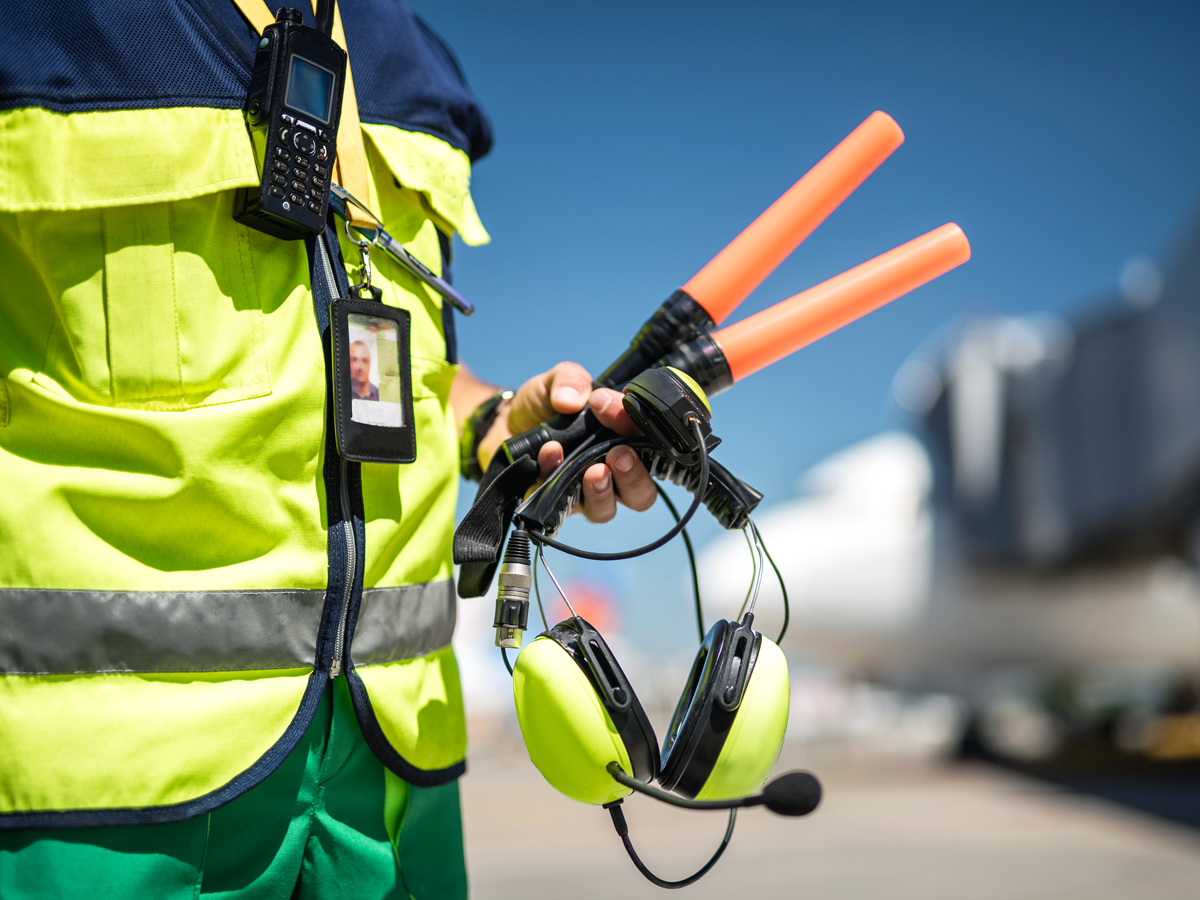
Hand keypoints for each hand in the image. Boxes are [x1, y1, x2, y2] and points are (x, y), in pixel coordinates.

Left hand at [477, 362, 656, 522]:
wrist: (501, 424)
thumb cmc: (541, 405)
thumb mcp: (559, 380)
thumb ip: (570, 379)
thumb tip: (572, 399)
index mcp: (622, 441)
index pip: (646, 443)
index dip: (637, 428)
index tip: (609, 407)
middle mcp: (610, 473)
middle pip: (640, 494)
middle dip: (634, 477)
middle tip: (619, 454)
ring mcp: (582, 494)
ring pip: (606, 509)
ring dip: (602, 491)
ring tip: (594, 471)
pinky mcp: (553, 505)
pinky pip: (560, 505)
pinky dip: (555, 478)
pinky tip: (549, 455)